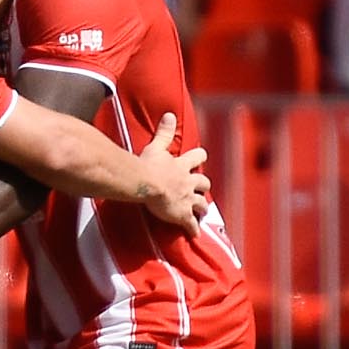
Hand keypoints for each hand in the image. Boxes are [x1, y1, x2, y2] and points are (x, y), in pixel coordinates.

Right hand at [129, 112, 210, 229]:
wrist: (145, 184)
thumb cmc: (147, 165)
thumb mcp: (155, 146)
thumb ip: (164, 132)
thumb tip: (170, 114)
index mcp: (182, 166)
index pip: (198, 157)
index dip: (199, 157)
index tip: (200, 158)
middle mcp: (188, 182)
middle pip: (204, 183)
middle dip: (204, 186)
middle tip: (202, 189)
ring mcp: (186, 199)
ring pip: (201, 205)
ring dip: (202, 208)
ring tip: (202, 213)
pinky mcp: (181, 214)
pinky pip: (191, 224)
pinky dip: (193, 230)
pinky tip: (195, 234)